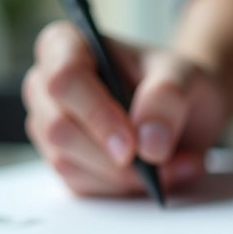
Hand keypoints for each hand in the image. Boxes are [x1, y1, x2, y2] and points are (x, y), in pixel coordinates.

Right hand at [22, 21, 224, 195]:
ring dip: (124, 175)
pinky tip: (160, 176)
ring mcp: (49, 126)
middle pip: (59, 128)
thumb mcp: (186, 76)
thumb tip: (147, 143)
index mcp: (67, 46)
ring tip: (174, 164)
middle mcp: (46, 86)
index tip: (131, 143)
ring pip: (67, 162)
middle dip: (112, 155)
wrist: (183, 111)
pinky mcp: (64, 161)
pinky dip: (124, 187)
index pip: (64, 78)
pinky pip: (82, 185)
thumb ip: (168, 98)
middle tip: (160, 160)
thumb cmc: (173, 82)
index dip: (96, 114)